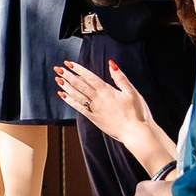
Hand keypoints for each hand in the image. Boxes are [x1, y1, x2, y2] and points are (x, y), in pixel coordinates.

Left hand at [55, 62, 170, 167]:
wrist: (134, 133)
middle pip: (80, 85)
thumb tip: (111, 64)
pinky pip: (79, 108)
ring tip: (58, 79)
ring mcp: (95, 109)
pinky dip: (70, 101)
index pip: (90, 77)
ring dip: (66, 87)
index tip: (68, 63)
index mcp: (107, 91)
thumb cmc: (136, 112)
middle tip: (58, 69)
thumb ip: (120, 78)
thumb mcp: (132, 92)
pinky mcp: (94, 118)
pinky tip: (63, 95)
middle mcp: (98, 100)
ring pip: (77, 96)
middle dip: (68, 76)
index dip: (78, 69)